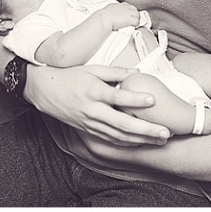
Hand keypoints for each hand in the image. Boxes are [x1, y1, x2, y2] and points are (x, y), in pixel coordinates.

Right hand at [24, 64, 170, 145]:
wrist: (44, 91)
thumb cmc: (70, 76)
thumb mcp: (91, 69)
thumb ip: (115, 71)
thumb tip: (137, 72)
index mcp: (93, 91)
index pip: (117, 97)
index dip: (135, 99)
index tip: (153, 99)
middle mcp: (92, 110)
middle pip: (122, 124)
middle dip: (146, 130)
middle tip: (166, 132)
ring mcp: (90, 123)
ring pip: (118, 136)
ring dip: (141, 139)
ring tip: (160, 140)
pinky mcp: (88, 131)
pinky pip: (110, 139)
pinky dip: (127, 142)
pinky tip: (141, 142)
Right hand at [100, 2, 139, 29]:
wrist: (105, 18)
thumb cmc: (104, 15)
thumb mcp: (109, 9)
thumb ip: (112, 10)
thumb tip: (110, 13)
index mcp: (120, 5)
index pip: (128, 6)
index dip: (129, 11)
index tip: (128, 15)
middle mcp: (125, 8)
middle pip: (134, 10)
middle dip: (134, 15)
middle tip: (132, 19)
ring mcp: (129, 13)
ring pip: (137, 15)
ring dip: (136, 19)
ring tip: (134, 23)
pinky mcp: (130, 19)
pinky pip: (137, 21)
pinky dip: (136, 24)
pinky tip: (134, 26)